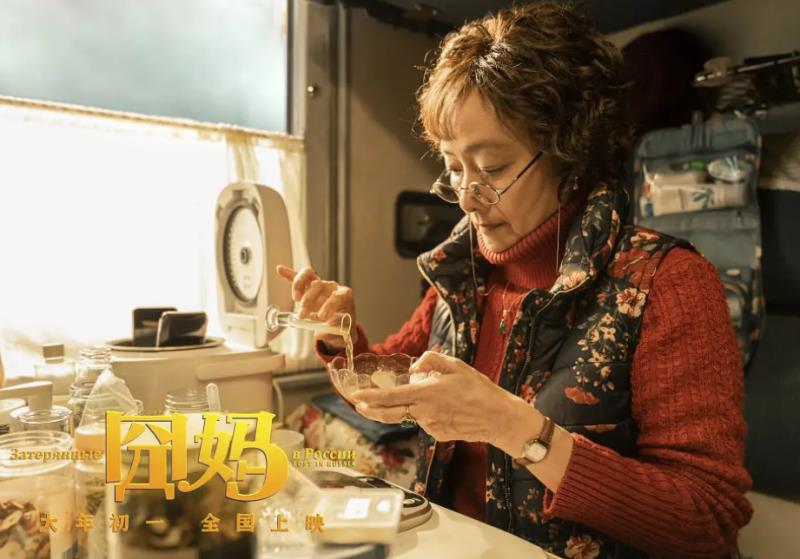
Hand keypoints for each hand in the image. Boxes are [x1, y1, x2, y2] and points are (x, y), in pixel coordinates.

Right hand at [276, 265, 357, 349]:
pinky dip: (289, 274)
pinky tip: (280, 270)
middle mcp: (332, 287)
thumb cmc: (341, 325)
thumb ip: (335, 327)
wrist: (337, 325)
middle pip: (319, 284)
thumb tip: (327, 326)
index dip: (330, 305)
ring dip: (299, 286)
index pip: (337, 295)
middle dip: (309, 299)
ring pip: (309, 276)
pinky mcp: (308, 288)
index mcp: (344, 295)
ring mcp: (319, 285)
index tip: (322, 317)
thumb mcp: (342, 329)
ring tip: (296, 299)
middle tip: (302, 315)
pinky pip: (298, 278)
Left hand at [350, 351, 527, 445]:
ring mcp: (430, 426)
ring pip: (410, 415)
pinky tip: (446, 408)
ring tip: (434, 396)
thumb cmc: (479, 388)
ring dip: (409, 406)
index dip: (370, 398)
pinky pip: (424, 421)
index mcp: (426, 393)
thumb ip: (431, 360)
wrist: (498, 418)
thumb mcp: (456, 365)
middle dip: (371, 410)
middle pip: (389, 414)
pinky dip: (426, 413)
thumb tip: (415, 367)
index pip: (390, 397)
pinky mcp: (437, 434)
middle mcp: (424, 412)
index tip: (355, 397)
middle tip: (359, 405)